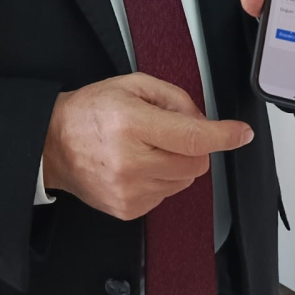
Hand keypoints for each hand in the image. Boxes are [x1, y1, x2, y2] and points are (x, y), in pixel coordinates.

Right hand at [42, 72, 253, 220]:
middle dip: (193, 145)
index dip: (223, 136)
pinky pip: (167, 195)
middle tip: (166, 130)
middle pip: (196, 162)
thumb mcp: (132, 85)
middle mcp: (132, 162)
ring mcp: (130, 191)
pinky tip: (138, 165)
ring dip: (177, 162)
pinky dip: (162, 179)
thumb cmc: (91, 111)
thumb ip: (174, 98)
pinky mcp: (128, 210)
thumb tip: (203, 122)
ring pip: (185, 180)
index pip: (192, 137)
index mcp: (132, 124)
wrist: (52, 145)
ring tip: (146, 147)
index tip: (242, 133)